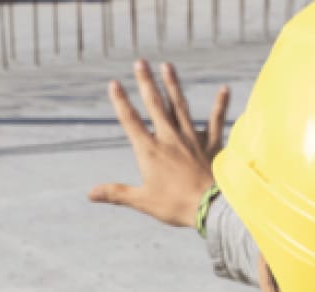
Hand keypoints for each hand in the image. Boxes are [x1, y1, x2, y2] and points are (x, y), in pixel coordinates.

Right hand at [91, 60, 230, 228]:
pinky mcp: (211, 145)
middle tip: (140, 61)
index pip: (131, 121)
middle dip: (146, 82)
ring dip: (173, 84)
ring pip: (180, 106)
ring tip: (167, 65)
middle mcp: (170, 138)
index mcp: (150, 151)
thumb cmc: (175, 206)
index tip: (114, 83)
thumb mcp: (141, 201)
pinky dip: (220, 105)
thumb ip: (115, 193)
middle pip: (155, 105)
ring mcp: (192, 139)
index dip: (121, 101)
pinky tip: (225, 88)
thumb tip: (90, 193)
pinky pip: (216, 121)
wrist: (211, 207)